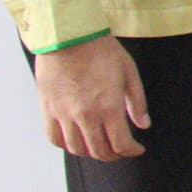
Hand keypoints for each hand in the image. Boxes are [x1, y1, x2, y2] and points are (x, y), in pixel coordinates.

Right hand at [35, 36, 149, 159]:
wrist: (69, 36)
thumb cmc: (101, 51)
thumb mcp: (129, 73)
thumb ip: (137, 102)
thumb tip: (144, 125)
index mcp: (108, 106)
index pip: (121, 144)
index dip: (131, 151)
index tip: (137, 149)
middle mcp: (85, 115)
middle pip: (99, 151)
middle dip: (114, 155)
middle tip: (121, 150)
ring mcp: (64, 114)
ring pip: (76, 148)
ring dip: (91, 153)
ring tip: (100, 147)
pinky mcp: (48, 109)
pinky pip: (54, 138)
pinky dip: (66, 145)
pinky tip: (76, 141)